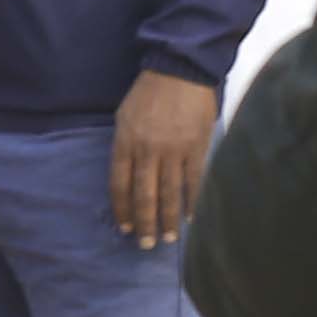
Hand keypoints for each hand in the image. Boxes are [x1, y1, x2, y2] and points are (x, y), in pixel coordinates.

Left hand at [112, 67, 216, 244]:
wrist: (179, 71)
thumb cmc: (147, 94)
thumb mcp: (123, 117)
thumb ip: (124, 147)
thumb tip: (127, 175)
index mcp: (125, 143)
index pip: (119, 185)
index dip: (122, 210)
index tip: (125, 228)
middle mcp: (147, 150)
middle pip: (144, 195)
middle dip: (145, 223)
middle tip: (146, 245)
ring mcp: (173, 150)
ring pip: (169, 192)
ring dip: (168, 218)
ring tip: (168, 238)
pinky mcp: (197, 146)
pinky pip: (194, 180)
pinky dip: (192, 200)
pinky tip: (191, 217)